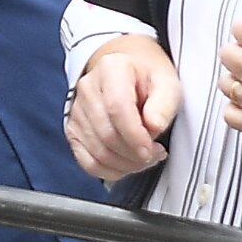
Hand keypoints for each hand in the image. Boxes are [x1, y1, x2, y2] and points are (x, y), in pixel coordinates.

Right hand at [68, 33, 182, 179]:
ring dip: (126, 164)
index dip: (134, 134)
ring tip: (145, 157)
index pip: (117, 107)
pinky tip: (127, 165)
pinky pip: (87, 162)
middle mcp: (88, 88)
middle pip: (106, 133)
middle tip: (155, 153)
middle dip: (134, 154)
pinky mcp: (73, 130)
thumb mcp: (167, 82)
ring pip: (98, 152)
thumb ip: (165, 103)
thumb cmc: (147, 79)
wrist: (128, 73)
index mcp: (111, 69)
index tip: (150, 149)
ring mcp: (77, 111)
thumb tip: (153, 126)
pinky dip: (110, 171)